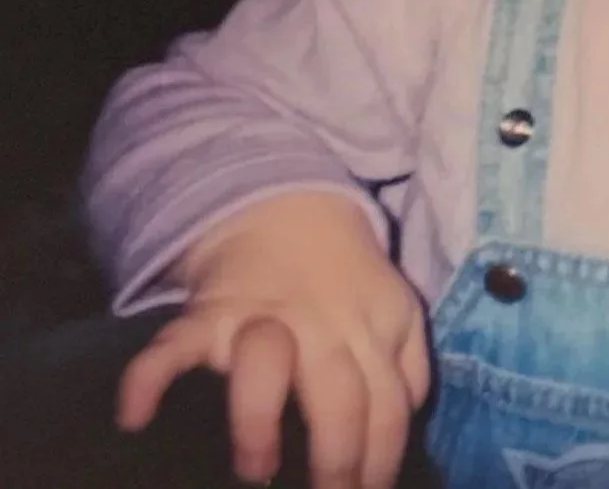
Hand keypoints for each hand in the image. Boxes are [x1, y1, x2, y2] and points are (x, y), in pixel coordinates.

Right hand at [116, 192, 430, 488]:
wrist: (284, 210)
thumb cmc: (344, 278)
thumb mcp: (395, 310)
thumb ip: (409, 364)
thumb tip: (410, 417)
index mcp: (372, 330)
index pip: (388, 405)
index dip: (382, 459)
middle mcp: (321, 327)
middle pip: (338, 394)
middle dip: (337, 456)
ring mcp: (260, 318)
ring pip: (265, 361)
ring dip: (259, 417)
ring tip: (256, 470)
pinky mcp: (205, 313)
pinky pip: (173, 344)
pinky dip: (147, 377)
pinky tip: (135, 418)